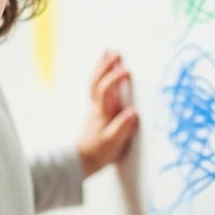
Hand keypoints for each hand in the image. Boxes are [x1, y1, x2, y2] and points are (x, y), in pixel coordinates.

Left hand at [77, 50, 139, 177]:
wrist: (81, 162)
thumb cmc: (98, 153)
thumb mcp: (113, 143)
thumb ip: (122, 128)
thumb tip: (133, 112)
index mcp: (103, 112)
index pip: (106, 89)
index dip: (114, 79)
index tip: (126, 71)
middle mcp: (98, 107)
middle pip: (98, 81)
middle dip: (106, 66)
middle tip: (115, 52)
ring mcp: (96, 109)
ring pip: (95, 83)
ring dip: (101, 68)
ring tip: (106, 54)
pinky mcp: (97, 113)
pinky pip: (97, 88)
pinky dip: (100, 77)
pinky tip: (103, 74)